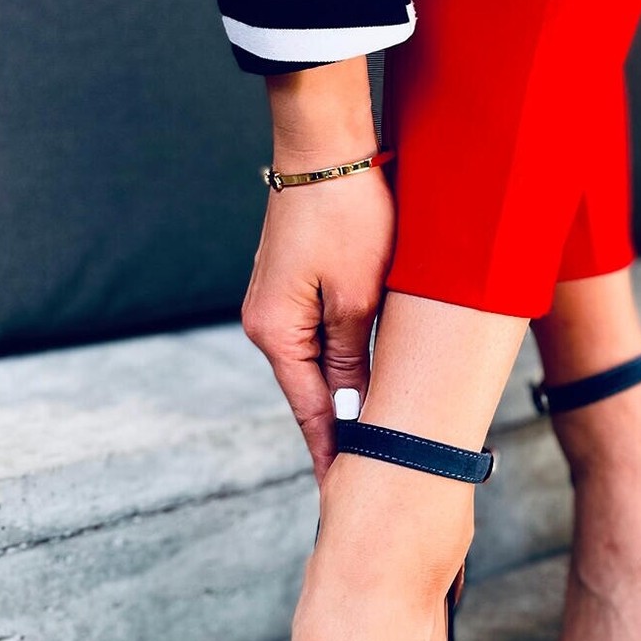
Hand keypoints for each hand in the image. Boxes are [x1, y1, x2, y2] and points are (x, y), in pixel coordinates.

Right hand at [241, 166, 393, 480]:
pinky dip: (341, 365)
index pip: (310, 411)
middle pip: (310, 394)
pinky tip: (362, 385)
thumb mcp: (358, 299)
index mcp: (276, 333)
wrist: (327, 148)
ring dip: (344, 397)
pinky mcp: (291, 288)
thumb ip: (351, 362)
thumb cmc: (348, 216)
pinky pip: (317, 341)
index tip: (344, 492)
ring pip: (316, 368)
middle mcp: (266, 325)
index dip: (332, 453)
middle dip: (341, 432)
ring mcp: (276, 306)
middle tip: (373, 476)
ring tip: (374, 440)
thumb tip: (349, 412)